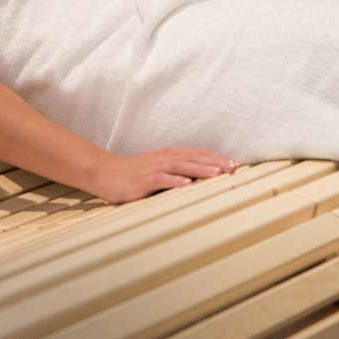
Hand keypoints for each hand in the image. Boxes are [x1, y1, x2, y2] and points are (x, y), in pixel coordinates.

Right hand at [88, 148, 237, 202]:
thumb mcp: (157, 170)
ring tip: (217, 174)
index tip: (234, 164)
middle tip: (234, 168)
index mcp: (170, 156)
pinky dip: (175, 181)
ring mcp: (154, 168)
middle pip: (195, 158)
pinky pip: (162, 179)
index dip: (216, 158)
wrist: (104, 172)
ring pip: (182, 166)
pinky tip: (187, 184)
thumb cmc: (132, 174)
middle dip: (216, 163)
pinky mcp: (144, 180)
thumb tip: (197, 180)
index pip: (198, 154)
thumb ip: (175, 172)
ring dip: (201, 169)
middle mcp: (165, 159)